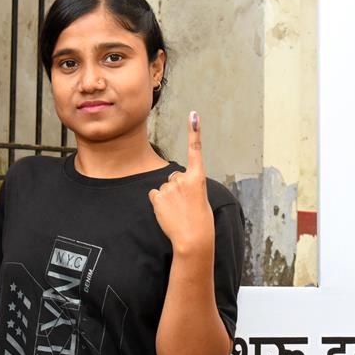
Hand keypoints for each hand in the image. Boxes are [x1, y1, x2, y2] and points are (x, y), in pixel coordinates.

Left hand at [148, 111, 213, 254]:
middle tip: (185, 205)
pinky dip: (158, 204)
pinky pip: (154, 196)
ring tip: (177, 211)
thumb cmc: (199, 222)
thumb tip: (167, 187)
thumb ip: (187, 188)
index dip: (194, 132)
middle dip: (177, 188)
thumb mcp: (199, 199)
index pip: (196, 150)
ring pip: (164, 188)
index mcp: (199, 178)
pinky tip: (167, 213)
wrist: (193, 239)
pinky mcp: (157, 196)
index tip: (193, 115)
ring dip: (168, 198)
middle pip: (174, 177)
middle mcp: (183, 178)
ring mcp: (169, 187)